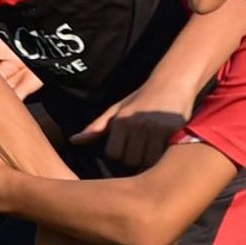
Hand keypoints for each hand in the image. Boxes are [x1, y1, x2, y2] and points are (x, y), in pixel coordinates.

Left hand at [72, 99, 186, 173]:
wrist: (172, 83)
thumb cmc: (142, 99)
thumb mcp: (117, 110)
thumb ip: (97, 127)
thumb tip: (73, 141)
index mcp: (121, 120)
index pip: (113, 154)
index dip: (119, 156)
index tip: (128, 149)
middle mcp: (137, 124)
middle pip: (130, 160)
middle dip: (134, 160)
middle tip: (142, 151)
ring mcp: (156, 128)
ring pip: (147, 161)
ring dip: (150, 162)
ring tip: (153, 152)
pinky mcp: (173, 131)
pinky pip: (164, 156)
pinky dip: (163, 157)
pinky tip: (164, 149)